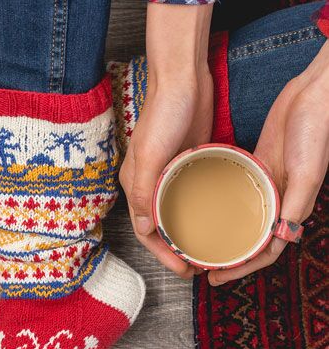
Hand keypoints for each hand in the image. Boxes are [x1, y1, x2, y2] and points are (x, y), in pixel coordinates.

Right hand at [120, 3, 213, 278]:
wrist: (183, 79)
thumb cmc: (163, 112)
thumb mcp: (150, 153)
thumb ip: (144, 190)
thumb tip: (144, 229)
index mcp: (135, 183)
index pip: (145, 231)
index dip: (162, 254)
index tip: (182, 269)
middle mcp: (149, 182)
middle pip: (160, 227)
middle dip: (174, 251)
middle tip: (196, 268)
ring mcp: (169, 174)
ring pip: (176, 214)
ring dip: (186, 235)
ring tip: (204, 251)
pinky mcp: (187, 163)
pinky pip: (190, 196)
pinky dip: (198, 213)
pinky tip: (212, 222)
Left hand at [209, 39, 328, 285]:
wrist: (313, 94)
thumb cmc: (315, 132)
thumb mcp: (306, 173)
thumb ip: (295, 206)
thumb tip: (280, 240)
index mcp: (292, 208)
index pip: (265, 251)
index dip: (242, 268)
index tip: (217, 277)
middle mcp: (279, 200)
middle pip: (250, 238)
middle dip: (228, 255)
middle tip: (201, 266)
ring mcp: (267, 182)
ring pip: (243, 216)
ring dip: (224, 231)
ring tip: (198, 240)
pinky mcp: (258, 163)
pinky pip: (237, 188)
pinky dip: (222, 199)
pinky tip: (203, 203)